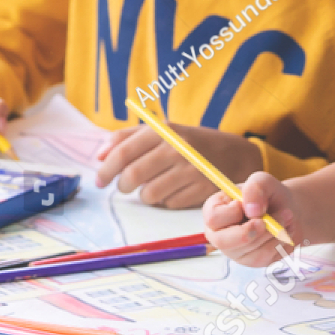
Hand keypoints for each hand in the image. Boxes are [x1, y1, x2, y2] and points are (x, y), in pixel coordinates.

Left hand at [95, 123, 259, 208]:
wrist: (235, 154)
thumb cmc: (191, 143)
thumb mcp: (163, 132)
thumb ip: (127, 138)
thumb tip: (99, 156)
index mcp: (164, 131)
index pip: (123, 152)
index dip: (106, 169)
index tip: (99, 180)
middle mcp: (177, 148)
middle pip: (132, 177)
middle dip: (121, 187)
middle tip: (123, 188)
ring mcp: (191, 170)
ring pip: (148, 195)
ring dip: (145, 195)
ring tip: (153, 188)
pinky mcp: (201, 190)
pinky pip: (168, 204)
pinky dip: (165, 201)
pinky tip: (174, 191)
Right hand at [203, 172, 302, 266]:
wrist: (288, 211)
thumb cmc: (269, 195)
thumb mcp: (263, 181)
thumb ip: (255, 188)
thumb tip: (252, 210)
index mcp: (214, 211)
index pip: (213, 218)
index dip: (233, 212)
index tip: (250, 206)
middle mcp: (219, 234)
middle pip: (223, 242)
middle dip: (250, 231)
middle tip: (267, 221)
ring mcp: (235, 251)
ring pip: (248, 249)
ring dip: (272, 232)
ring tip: (284, 217)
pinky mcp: (251, 261)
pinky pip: (264, 257)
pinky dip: (278, 242)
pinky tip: (282, 231)